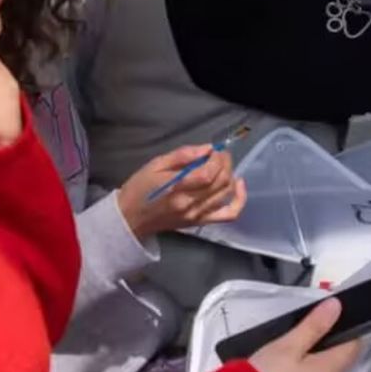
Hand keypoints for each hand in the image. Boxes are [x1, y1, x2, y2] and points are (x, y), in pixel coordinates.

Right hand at [116, 145, 246, 239]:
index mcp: (175, 188)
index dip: (217, 159)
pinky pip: (230, 214)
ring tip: (223, 166)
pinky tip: (238, 185)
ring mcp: (197, 215)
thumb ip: (182, 155)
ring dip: (231, 175)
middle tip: (220, 154)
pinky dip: (240, 199)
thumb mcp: (155, 165)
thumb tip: (208, 148)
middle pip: (220, 182)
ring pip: (227, 193)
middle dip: (225, 163)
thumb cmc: (140, 188)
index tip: (214, 150)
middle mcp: (189, 204)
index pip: (208, 173)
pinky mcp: (201, 222)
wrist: (131, 218)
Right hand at [247, 298, 365, 371]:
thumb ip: (314, 326)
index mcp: (333, 369)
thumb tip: (337, 306)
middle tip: (310, 326)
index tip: (334, 315)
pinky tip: (288, 365)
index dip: (348, 328)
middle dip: (330, 342)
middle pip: (339, 359)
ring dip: (315, 358)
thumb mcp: (289, 346)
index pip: (355, 345)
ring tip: (296, 343)